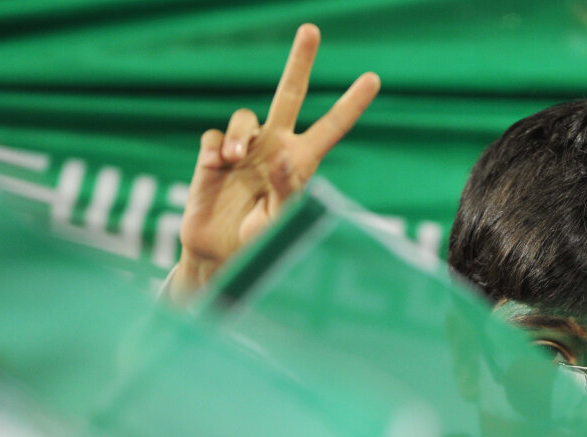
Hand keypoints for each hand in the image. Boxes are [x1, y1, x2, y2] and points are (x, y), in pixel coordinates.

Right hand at [168, 23, 379, 301]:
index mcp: (301, 163)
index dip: (351, 104)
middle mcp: (274, 148)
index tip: (373, 79)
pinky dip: (219, 147)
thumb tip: (283, 157)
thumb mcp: (282, 221)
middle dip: (300, 62)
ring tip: (237, 161)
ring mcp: (244, 150)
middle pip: (289, 94)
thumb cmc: (260, 243)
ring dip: (243, 134)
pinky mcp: (212, 157)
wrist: (221, 256)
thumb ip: (288, 190)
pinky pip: (216, 136)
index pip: (330, 127)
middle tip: (312, 30)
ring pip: (246, 117)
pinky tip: (219, 167)